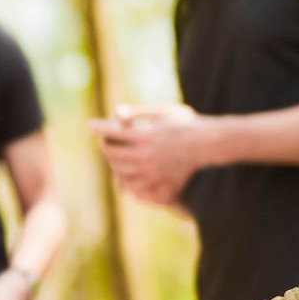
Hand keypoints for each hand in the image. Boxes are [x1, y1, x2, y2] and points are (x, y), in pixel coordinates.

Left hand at [90, 103, 214, 206]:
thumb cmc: (185, 124)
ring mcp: (152, 174)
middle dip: (105, 145)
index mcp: (146, 136)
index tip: (90, 124)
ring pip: (119, 172)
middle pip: (112, 154)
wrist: (208, 144)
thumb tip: (115, 113)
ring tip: (117, 156)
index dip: (98, 127)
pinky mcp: (159, 186)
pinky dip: (126, 180)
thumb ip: (138, 112)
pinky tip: (127, 172)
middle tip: (105, 141)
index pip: (112, 132)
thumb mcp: (163, 111)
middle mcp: (146, 157)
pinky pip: (133, 187)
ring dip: (114, 163)